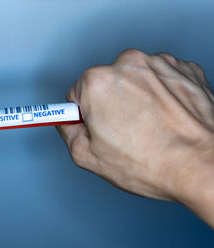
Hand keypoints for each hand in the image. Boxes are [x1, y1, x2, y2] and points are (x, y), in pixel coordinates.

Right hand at [57, 49, 213, 225]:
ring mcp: (159, 64)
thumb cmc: (151, 163)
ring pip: (134, 81)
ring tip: (150, 128)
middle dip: (110, 106)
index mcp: (98, 82)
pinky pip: (161, 80)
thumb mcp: (87, 157)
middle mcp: (128, 64)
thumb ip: (67, 131)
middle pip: (105, 84)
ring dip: (137, 99)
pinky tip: (166, 118)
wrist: (204, 165)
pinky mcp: (184, 69)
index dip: (83, 115)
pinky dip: (161, 95)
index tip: (93, 124)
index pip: (75, 94)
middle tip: (124, 133)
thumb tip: (66, 121)